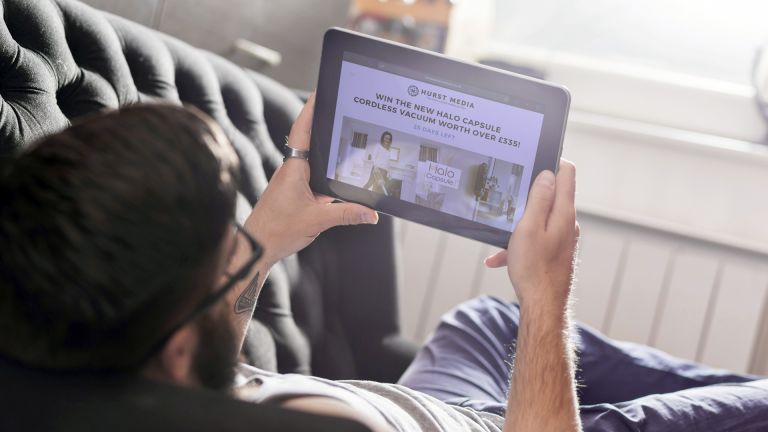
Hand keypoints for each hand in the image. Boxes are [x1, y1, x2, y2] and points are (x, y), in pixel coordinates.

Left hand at [245, 93, 378, 265]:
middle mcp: (292, 171)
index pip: (302, 131)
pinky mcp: (295, 194)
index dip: (311, 111)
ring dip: (327, 152)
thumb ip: (346, 214)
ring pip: (314, 161)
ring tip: (347, 140)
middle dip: (324, 126)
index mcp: (294, 169)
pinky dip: (327, 174)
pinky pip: (314, 178)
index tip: (320, 93)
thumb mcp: (317, 221)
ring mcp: (292, 182)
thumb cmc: (276, 231)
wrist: (257, 247)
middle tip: (340, 110)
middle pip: (310, 141)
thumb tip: (371, 213)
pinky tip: (340, 178)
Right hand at [484, 159, 578, 308]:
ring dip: (518, 224)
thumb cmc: (534, 268)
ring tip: (499, 238)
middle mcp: (567, 223)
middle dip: (528, 194)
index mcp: (563, 212)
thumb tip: (548, 174)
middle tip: (508, 194)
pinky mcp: (555, 252)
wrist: (542, 306)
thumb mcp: (528, 228)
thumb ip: (539, 199)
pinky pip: (535, 240)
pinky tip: (499, 258)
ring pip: (538, 220)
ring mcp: (563, 238)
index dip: (552, 161)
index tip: (532, 159)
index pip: (567, 173)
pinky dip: (518, 244)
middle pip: (551, 195)